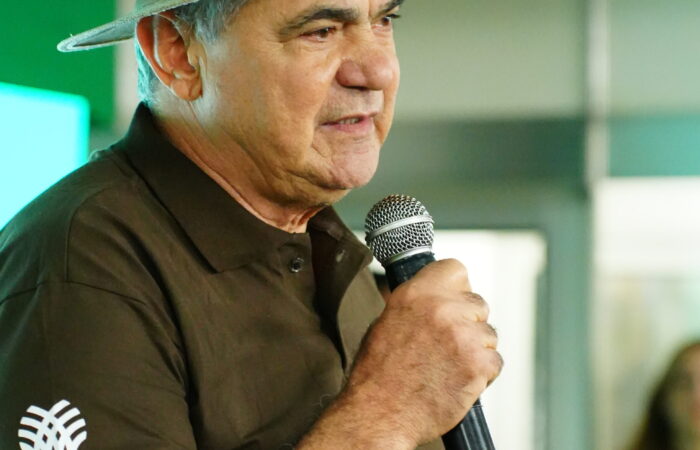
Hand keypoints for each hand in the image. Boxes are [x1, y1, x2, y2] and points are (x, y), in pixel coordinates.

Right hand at [343, 259, 501, 445]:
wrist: (380, 413)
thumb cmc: (379, 374)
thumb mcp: (387, 322)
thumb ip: (418, 304)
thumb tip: (440, 297)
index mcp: (415, 294)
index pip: (456, 270)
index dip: (457, 288)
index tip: (453, 301)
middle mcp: (441, 309)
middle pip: (478, 303)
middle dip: (468, 322)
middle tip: (447, 344)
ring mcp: (462, 336)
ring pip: (489, 334)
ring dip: (475, 349)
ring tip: (448, 366)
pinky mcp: (478, 364)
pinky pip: (494, 361)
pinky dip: (482, 373)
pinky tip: (457, 380)